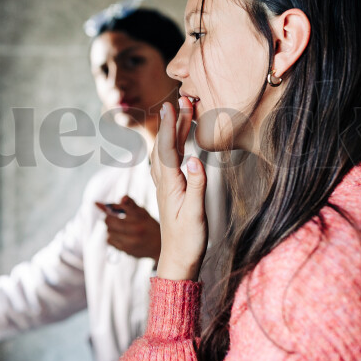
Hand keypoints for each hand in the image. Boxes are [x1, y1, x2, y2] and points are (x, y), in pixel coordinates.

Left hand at [94, 196, 161, 261]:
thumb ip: (131, 204)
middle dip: (108, 217)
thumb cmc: (149, 226)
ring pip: (109, 231)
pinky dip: (111, 237)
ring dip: (110, 228)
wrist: (158, 246)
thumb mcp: (143, 213)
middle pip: (110, 220)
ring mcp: (131, 241)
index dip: (107, 206)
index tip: (96, 203)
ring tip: (118, 228)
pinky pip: (110, 241)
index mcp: (140, 217)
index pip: (120, 208)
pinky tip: (119, 236)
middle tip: (110, 216)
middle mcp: (136, 229)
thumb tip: (122, 198)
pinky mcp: (127, 250)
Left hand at [150, 98, 207, 280]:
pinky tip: (178, 142)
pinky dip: (173, 146)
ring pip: (167, 153)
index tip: (171, 104)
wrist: (178, 261)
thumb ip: (196, 186)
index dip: (170, 125)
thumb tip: (194, 159)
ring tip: (183, 113)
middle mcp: (164, 183)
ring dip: (174, 131)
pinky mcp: (170, 193)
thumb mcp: (195, 214)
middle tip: (182, 99)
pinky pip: (169, 163)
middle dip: (173, 121)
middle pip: (166, 146)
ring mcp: (166, 188)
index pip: (167, 148)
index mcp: (169, 185)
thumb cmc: (188, 241)